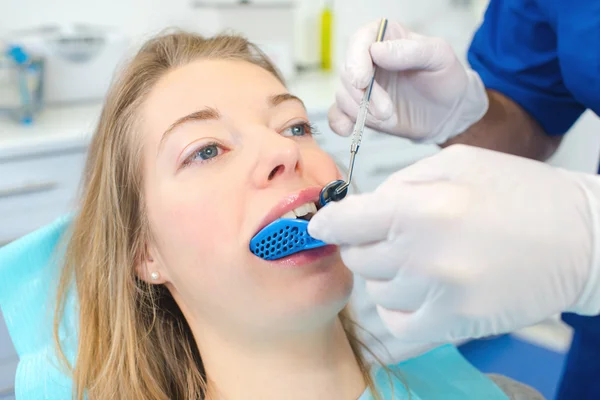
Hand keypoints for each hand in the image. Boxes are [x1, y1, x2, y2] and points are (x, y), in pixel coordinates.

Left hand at [309, 145, 599, 343]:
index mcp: (420, 208)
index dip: (327, 223)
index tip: (322, 226)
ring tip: (417, 258)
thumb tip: (362, 208)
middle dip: (364, 244)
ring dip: (386, 275)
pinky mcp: (457, 324)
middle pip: (357, 259)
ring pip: (376, 291)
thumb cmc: (520, 193)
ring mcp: (439, 295)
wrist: (582, 238)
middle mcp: (423, 255)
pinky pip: (399, 325)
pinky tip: (416, 290)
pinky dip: (398, 308)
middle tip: (389, 235)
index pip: (345, 223)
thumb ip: (402, 184)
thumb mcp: (457, 164)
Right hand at [330, 20, 487, 143]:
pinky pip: (337, 114)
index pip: (359, 41)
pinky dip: (339, 122)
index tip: (363, 81)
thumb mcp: (438, 57)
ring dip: (361, 111)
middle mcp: (367, 59)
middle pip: (347, 72)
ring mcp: (361, 86)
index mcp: (385, 37)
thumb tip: (377, 51)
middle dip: (364, 96)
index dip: (356, 60)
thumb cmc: (445, 78)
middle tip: (387, 111)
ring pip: (342, 95)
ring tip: (388, 118)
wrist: (447, 111)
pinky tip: (348, 129)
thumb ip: (411, 51)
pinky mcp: (358, 108)